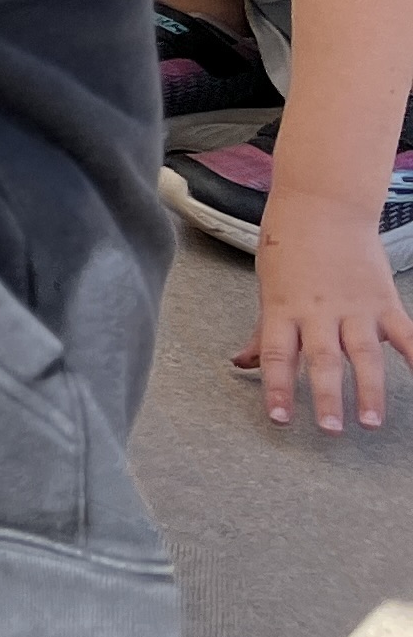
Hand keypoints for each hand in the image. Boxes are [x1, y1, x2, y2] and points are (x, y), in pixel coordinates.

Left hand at [235, 196, 412, 429]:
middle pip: (322, 359)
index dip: (277, 387)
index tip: (280, 419)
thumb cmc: (289, 250)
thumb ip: (264, 333)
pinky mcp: (384, 300)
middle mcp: (319, 311)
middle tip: (330, 429)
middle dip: (325, 396)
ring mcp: (354, 307)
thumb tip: (241, 364)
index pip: (277, 354)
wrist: (322, 207)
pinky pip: (405, 333)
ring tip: (370, 421)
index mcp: (284, 309)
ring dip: (368, 389)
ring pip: (363, 353)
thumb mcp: (269, 291)